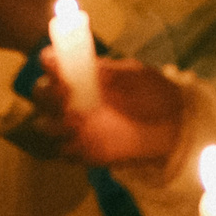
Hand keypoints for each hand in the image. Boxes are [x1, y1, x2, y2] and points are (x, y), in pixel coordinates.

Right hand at [9, 56, 185, 164]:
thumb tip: (95, 72)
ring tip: (74, 123)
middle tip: (65, 97)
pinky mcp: (84, 150)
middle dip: (46, 94)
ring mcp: (75, 125)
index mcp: (83, 73)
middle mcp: (72, 97)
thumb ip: (114, 75)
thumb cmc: (154, 94)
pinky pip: (63, 153)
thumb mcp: (138, 76)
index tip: (56, 67)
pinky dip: (67, 149)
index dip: (49, 63)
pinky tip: (82, 144)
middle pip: (40, 93)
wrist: (174, 126)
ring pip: (44, 124)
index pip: (51, 62)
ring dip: (52, 123)